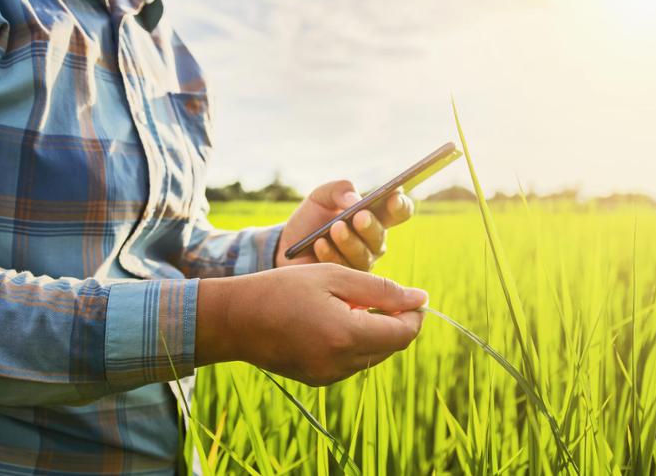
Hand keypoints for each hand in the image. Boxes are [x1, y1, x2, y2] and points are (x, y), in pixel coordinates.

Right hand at [195, 264, 426, 384]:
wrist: (235, 318)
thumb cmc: (283, 288)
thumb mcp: (334, 276)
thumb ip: (380, 289)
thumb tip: (420, 299)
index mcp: (346, 335)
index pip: (403, 334)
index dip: (415, 315)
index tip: (413, 297)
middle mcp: (340, 363)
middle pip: (391, 347)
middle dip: (394, 322)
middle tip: (379, 295)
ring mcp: (328, 376)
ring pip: (372, 356)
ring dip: (374, 332)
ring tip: (349, 305)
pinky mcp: (318, 380)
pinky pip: (351, 363)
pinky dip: (354, 343)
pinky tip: (333, 321)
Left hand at [276, 180, 413, 270]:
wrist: (287, 246)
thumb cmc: (310, 219)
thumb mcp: (321, 197)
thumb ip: (339, 190)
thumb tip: (355, 200)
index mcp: (375, 217)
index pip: (398, 212)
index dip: (400, 205)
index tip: (393, 197)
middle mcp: (373, 241)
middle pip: (380, 236)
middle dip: (370, 226)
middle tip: (359, 216)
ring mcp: (361, 263)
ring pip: (363, 255)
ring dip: (349, 241)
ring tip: (336, 228)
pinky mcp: (346, 281)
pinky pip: (343, 269)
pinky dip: (330, 254)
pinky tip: (320, 244)